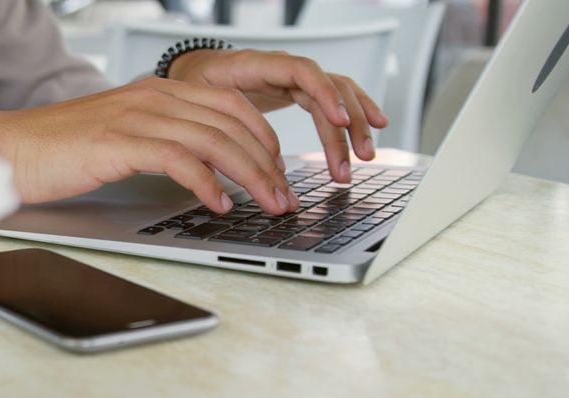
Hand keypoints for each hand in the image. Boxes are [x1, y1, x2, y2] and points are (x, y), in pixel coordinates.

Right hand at [0, 77, 299, 215]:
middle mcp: (153, 97)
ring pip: (215, 141)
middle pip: (232, 123)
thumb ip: (160, 141)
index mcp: (157, 92)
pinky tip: (218, 205)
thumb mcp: (120, 137)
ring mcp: (137, 117)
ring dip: (250, 177)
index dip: (263, 138)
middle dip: (268, 163)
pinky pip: (181, 160)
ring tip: (266, 206)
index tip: (278, 171)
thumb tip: (200, 170)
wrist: (10, 149)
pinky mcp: (120, 143)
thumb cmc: (59, 151)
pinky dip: (208, 184)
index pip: (230, 105)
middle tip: (284, 197)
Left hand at [167, 48, 389, 182]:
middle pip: (327, 88)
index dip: (325, 94)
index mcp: (257, 65)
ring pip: (335, 95)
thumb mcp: (197, 98)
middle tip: (351, 161)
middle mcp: (282, 68)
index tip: (340, 121)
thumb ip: (215, 121)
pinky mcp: (298, 91)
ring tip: (364, 156)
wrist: (192, 71)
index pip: (302, 72)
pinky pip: (333, 99)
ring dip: (353, 126)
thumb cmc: (192, 83)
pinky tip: (376, 126)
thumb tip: (232, 161)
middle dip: (344, 126)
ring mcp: (293, 79)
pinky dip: (354, 113)